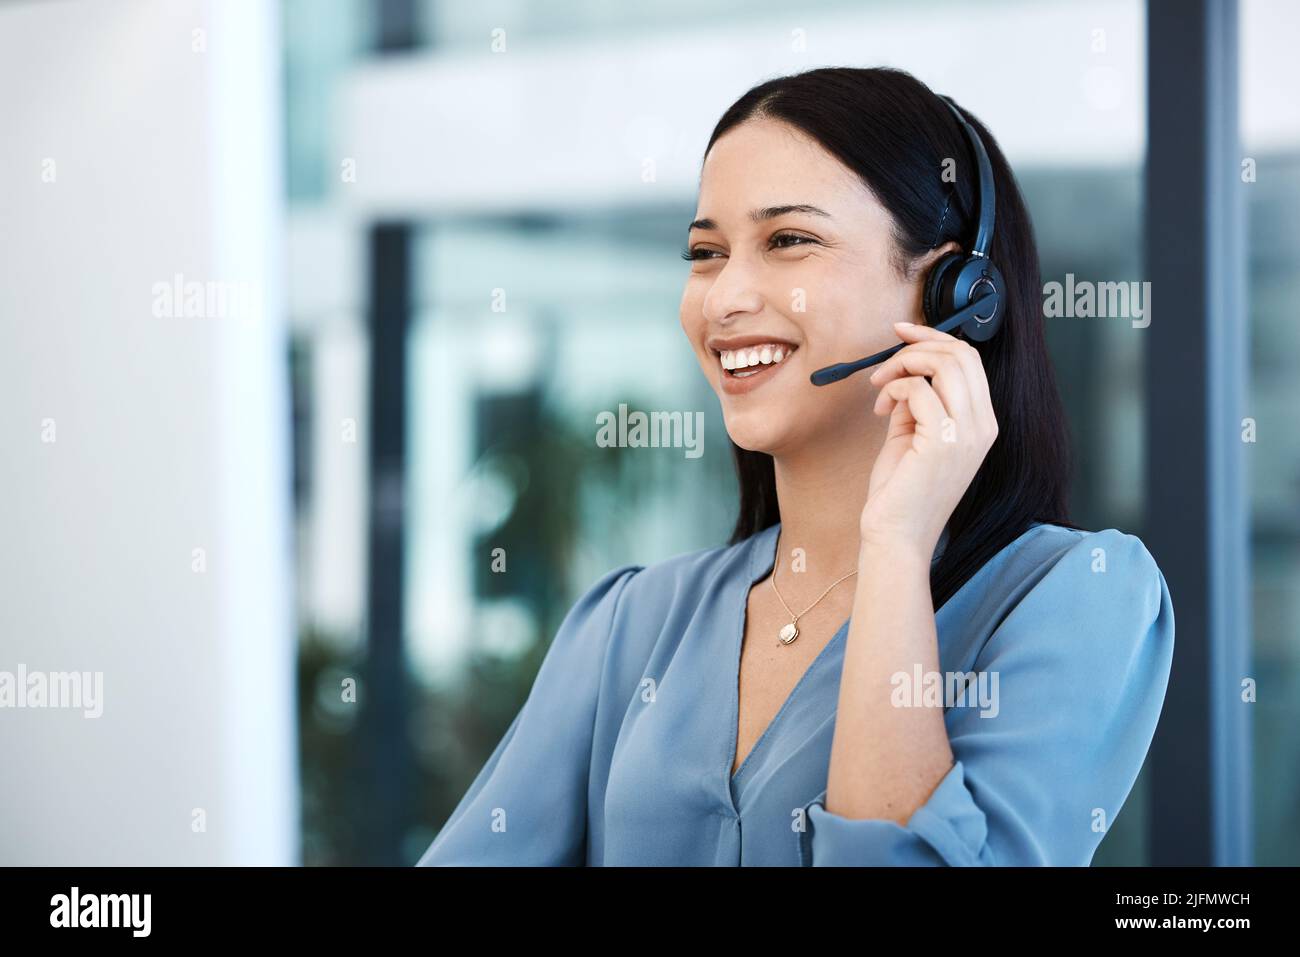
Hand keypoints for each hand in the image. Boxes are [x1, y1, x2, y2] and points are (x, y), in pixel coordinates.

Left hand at [859, 321, 998, 555]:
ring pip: (943, 364)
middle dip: (918, 345)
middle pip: (961, 355)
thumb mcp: (912, 435)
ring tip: (880, 385)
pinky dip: (893, 388)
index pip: (970, 361)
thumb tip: (904, 370)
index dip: (935, 338)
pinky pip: (917, 389)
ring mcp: (967, 434)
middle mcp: (983, 426)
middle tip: (886, 361)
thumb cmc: (901, 491)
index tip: (903, 333)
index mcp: (981, 423)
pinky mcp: (943, 441)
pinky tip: (881, 409)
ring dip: (903, 364)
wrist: (896, 535)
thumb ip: (916, 402)